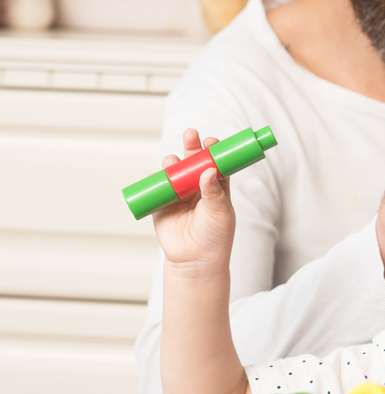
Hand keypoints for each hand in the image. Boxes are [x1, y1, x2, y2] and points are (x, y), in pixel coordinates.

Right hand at [152, 129, 232, 274]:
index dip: (213, 151)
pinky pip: (157, 186)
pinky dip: (156, 177)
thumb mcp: (220, 212)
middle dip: (192, 146)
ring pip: (175, 171)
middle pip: (194, 161)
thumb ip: (214, 192)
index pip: (215, 163)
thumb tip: (209, 170)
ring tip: (174, 160)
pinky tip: (158, 172)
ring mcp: (179, 193)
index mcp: (217, 186)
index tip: (211, 142)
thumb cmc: (215, 235)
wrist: (195, 259)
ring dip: (173, 161)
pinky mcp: (163, 202)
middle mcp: (198, 186)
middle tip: (191, 135)